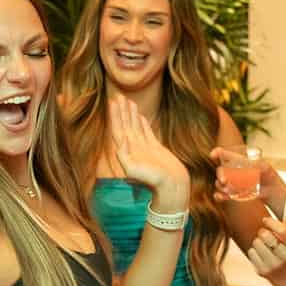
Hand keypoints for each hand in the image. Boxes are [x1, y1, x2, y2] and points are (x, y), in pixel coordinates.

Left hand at [110, 94, 189, 208]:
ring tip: (128, 100)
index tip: (113, 102)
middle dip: (121, 111)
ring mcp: (144, 148)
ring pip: (135, 127)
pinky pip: (146, 132)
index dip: (115, 116)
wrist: (172, 189)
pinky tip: (140, 115)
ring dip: (130, 114)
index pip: (118, 130)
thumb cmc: (155, 183)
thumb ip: (125, 157)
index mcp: (127, 152)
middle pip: (125, 126)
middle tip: (118, 96)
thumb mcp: (136, 171)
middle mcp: (134, 149)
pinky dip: (142, 123)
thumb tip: (120, 141)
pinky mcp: (155, 149)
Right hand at [208, 146, 285, 211]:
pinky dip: (219, 195)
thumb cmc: (268, 174)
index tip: (213, 154)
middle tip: (224, 180)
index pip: (225, 154)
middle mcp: (232, 170)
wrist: (271, 190)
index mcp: (238, 160)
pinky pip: (222, 194)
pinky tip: (219, 196)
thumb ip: (258, 165)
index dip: (218, 153)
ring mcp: (231, 182)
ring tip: (228, 189)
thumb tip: (251, 164)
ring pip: (220, 183)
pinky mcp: (233, 193)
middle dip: (220, 174)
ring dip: (220, 186)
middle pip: (221, 170)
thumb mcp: (265, 167)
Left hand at [244, 216, 285, 277]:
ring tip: (262, 245)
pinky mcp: (262, 271)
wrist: (285, 275)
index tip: (265, 220)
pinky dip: (253, 251)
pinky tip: (259, 254)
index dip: (271, 222)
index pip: (283, 231)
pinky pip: (251, 253)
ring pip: (256, 242)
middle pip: (265, 235)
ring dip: (257, 241)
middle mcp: (284, 257)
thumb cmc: (285, 252)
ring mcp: (273, 265)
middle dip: (262, 231)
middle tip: (263, 234)